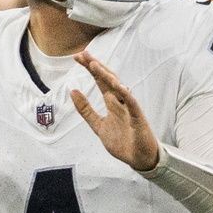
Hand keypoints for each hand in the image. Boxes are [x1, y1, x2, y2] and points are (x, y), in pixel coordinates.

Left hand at [70, 51, 159, 170]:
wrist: (139, 159)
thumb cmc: (122, 142)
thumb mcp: (98, 125)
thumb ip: (86, 110)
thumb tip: (73, 91)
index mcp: (112, 102)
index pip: (100, 81)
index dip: (90, 69)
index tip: (78, 57)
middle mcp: (121, 101)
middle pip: (108, 79)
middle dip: (96, 66)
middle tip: (83, 54)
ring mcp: (130, 108)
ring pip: (119, 88)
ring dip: (107, 76)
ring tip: (95, 65)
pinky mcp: (138, 118)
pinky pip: (132, 103)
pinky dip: (125, 94)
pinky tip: (117, 85)